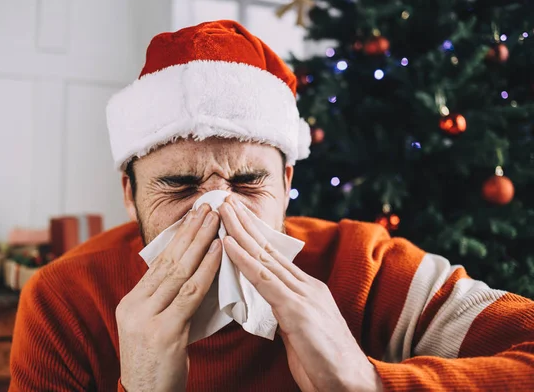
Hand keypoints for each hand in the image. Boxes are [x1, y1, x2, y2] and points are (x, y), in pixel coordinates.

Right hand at [116, 204, 220, 391]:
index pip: (158, 263)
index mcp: (131, 303)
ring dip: (200, 242)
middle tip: (207, 206)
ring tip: (215, 219)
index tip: (195, 216)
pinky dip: (206, 270)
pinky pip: (189, 294)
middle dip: (190, 231)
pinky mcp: (163, 333)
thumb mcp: (155, 328)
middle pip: (167, 260)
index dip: (179, 238)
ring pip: (178, 271)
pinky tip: (218, 251)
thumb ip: (168, 302)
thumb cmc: (157, 365)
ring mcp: (145, 319)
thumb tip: (192, 273)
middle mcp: (134, 306)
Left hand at [218, 197, 382, 391]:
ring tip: (222, 210)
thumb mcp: (299, 328)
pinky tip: (229, 245)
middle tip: (224, 199)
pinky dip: (244, 261)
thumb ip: (284, 309)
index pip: (273, 256)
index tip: (234, 216)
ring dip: (239, 232)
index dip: (252, 235)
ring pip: (264, 258)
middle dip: (244, 223)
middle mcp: (305, 286)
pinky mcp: (298, 312)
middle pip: (268, 249)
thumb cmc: (324, 361)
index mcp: (306, 289)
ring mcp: (303, 296)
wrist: (351, 384)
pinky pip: (265, 282)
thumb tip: (266, 299)